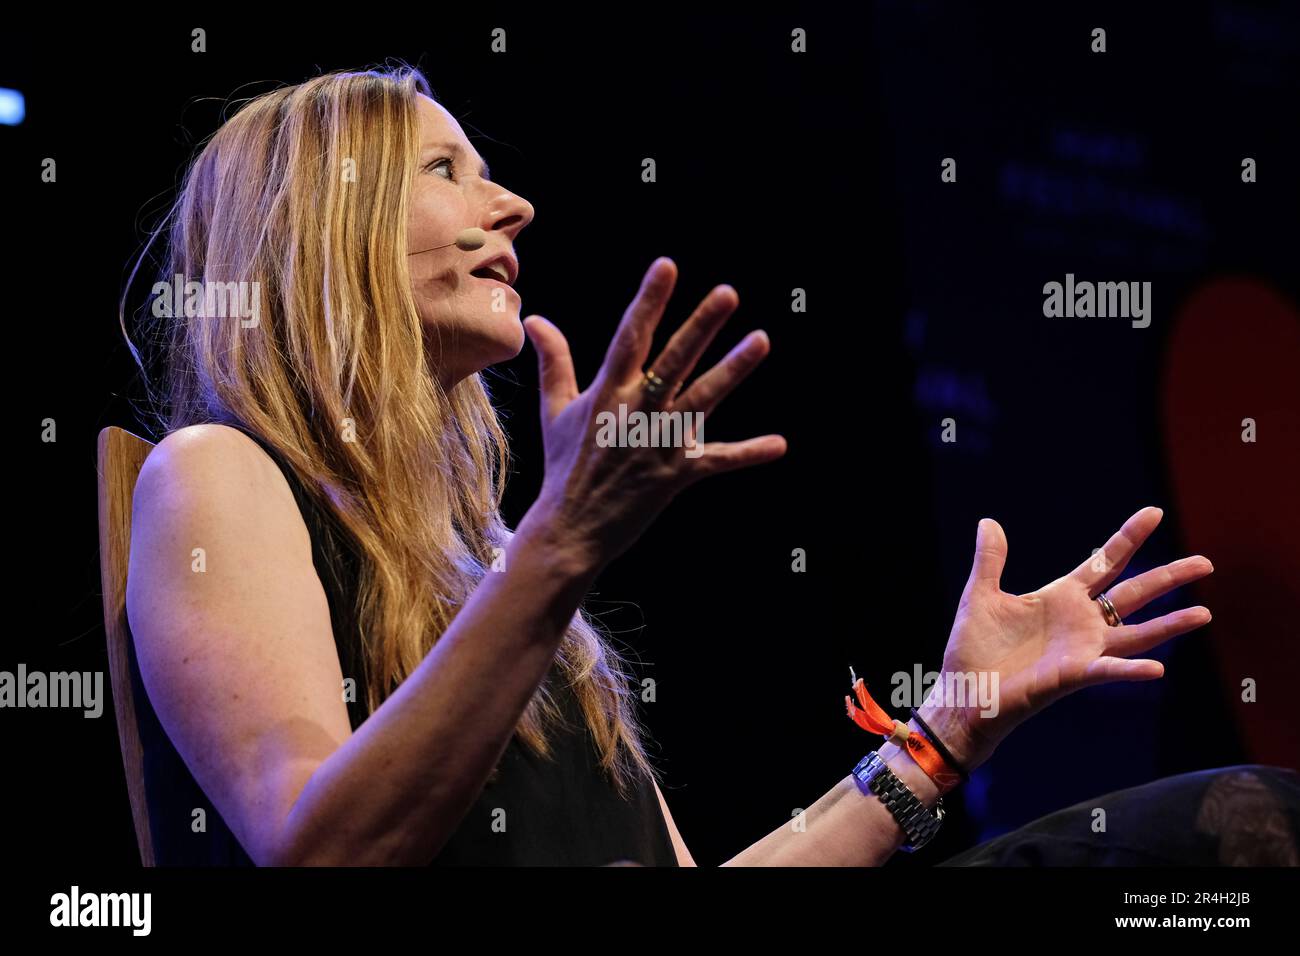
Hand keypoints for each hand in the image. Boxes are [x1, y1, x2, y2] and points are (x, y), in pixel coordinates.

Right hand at [520, 257, 786, 569]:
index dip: (649, 300)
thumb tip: (536, 319)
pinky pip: (717, 460)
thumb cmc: (566, 466)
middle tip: (728, 293)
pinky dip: (748, 453)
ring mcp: (658, 443)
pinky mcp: (676, 475)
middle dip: (701, 325)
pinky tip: (779, 445)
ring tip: (762, 340)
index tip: (667, 266)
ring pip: (702, 399)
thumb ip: (555, 361)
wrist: (570, 529)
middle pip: (674, 360)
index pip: (630, 336)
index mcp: (608, 392)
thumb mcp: (556, 410)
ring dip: (733, 370)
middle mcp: (636, 412)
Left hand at [918, 507, 1213, 771]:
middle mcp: (1081, 622)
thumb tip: (988, 521)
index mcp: (1061, 598)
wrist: (964, 694)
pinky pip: (1108, 670)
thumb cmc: (974, 650)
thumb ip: (991, 560)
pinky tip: (1157, 668)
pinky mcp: (1072, 676)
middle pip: (1134, 593)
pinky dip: (1131, 669)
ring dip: (1170, 625)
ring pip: (1137, 633)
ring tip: (1204, 613)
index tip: (1155, 512)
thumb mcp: (981, 596)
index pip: (1105, 561)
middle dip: (1169, 577)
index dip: (1129, 537)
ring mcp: (1081, 650)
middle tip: (1207, 562)